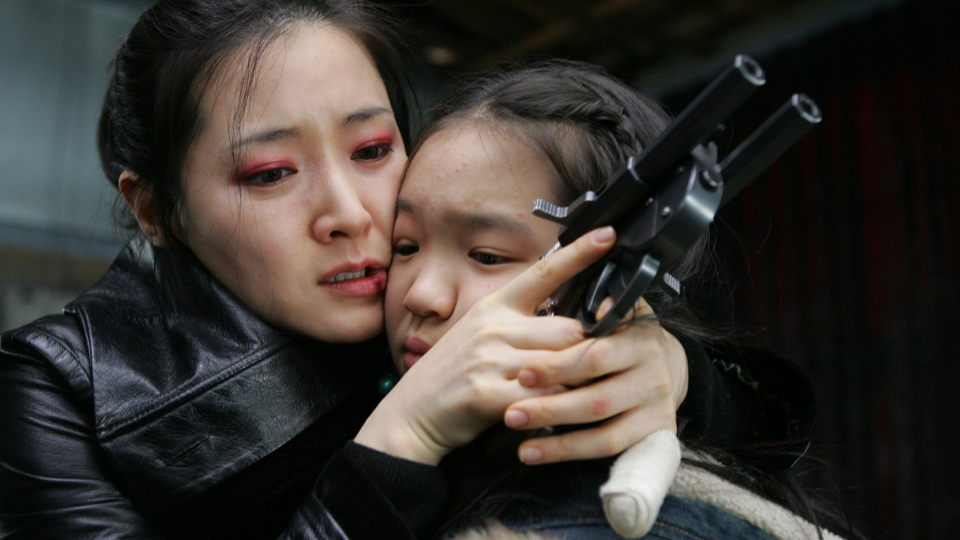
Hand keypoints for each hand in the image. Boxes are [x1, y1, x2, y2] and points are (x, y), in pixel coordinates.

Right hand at [355, 227, 617, 464]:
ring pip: (561, 364)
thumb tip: (570, 324)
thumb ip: (521, 326)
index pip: (544, 272)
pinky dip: (555, 408)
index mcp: (495, 306)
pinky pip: (542, 397)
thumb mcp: (482, 336)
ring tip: (573, 397)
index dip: (579, 253)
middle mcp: (493, 326)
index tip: (609, 235)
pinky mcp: (487, 393)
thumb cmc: (454, 377)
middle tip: (593, 371)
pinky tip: (552, 415)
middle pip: (569, 330)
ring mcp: (488, 358)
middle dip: (586, 352)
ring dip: (573, 384)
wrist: (410, 415)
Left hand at [502, 297, 688, 463]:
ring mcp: (656, 408)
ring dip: (554, 436)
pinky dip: (567, 451)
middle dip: (550, 407)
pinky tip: (532, 453)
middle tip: (511, 413)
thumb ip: (606, 303)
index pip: (596, 356)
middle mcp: (654, 376)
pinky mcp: (655, 434)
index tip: (523, 374)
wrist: (670, 366)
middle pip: (597, 398)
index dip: (558, 366)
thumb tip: (599, 306)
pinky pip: (607, 447)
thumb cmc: (626, 337)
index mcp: (641, 341)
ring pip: (601, 428)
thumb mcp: (621, 311)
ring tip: (516, 430)